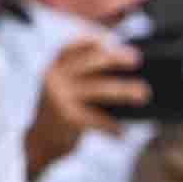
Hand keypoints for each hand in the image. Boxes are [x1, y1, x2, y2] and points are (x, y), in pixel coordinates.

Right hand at [26, 37, 145, 175]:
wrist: (39, 142)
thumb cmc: (64, 109)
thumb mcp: (66, 85)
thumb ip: (86, 73)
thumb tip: (126, 60)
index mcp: (54, 68)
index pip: (71, 47)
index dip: (90, 40)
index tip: (110, 39)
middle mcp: (55, 79)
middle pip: (90, 62)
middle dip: (115, 58)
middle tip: (136, 58)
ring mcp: (60, 98)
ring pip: (100, 89)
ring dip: (125, 90)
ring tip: (143, 94)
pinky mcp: (67, 118)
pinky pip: (97, 118)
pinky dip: (112, 126)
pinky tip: (122, 132)